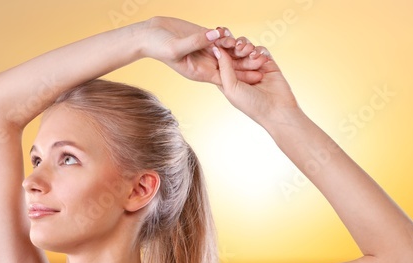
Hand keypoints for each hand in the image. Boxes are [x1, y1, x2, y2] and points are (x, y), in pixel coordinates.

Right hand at [142, 17, 266, 86]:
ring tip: (257, 49)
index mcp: (198, 71)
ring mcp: (203, 50)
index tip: (259, 77)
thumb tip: (217, 36)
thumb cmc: (157, 45)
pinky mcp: (202, 38)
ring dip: (240, 51)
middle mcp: (203, 63)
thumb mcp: (177, 47)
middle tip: (264, 62)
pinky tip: (241, 38)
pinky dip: (229, 38)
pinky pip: (220, 39)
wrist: (148, 35)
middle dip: (247, 64)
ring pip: (227, 52)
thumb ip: (197, 42)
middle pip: (230, 66)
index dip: (242, 77)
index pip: (225, 77)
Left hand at [209, 31, 299, 124]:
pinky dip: (257, 50)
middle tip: (232, 42)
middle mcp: (239, 71)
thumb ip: (224, 68)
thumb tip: (216, 49)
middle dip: (231, 44)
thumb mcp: (231, 87)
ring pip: (246, 48)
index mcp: (226, 79)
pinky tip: (256, 56)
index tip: (215, 39)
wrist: (277, 110)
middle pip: (232, 51)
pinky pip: (260, 50)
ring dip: (244, 46)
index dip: (217, 48)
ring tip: (245, 49)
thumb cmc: (250, 104)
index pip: (219, 59)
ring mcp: (253, 66)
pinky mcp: (267, 63)